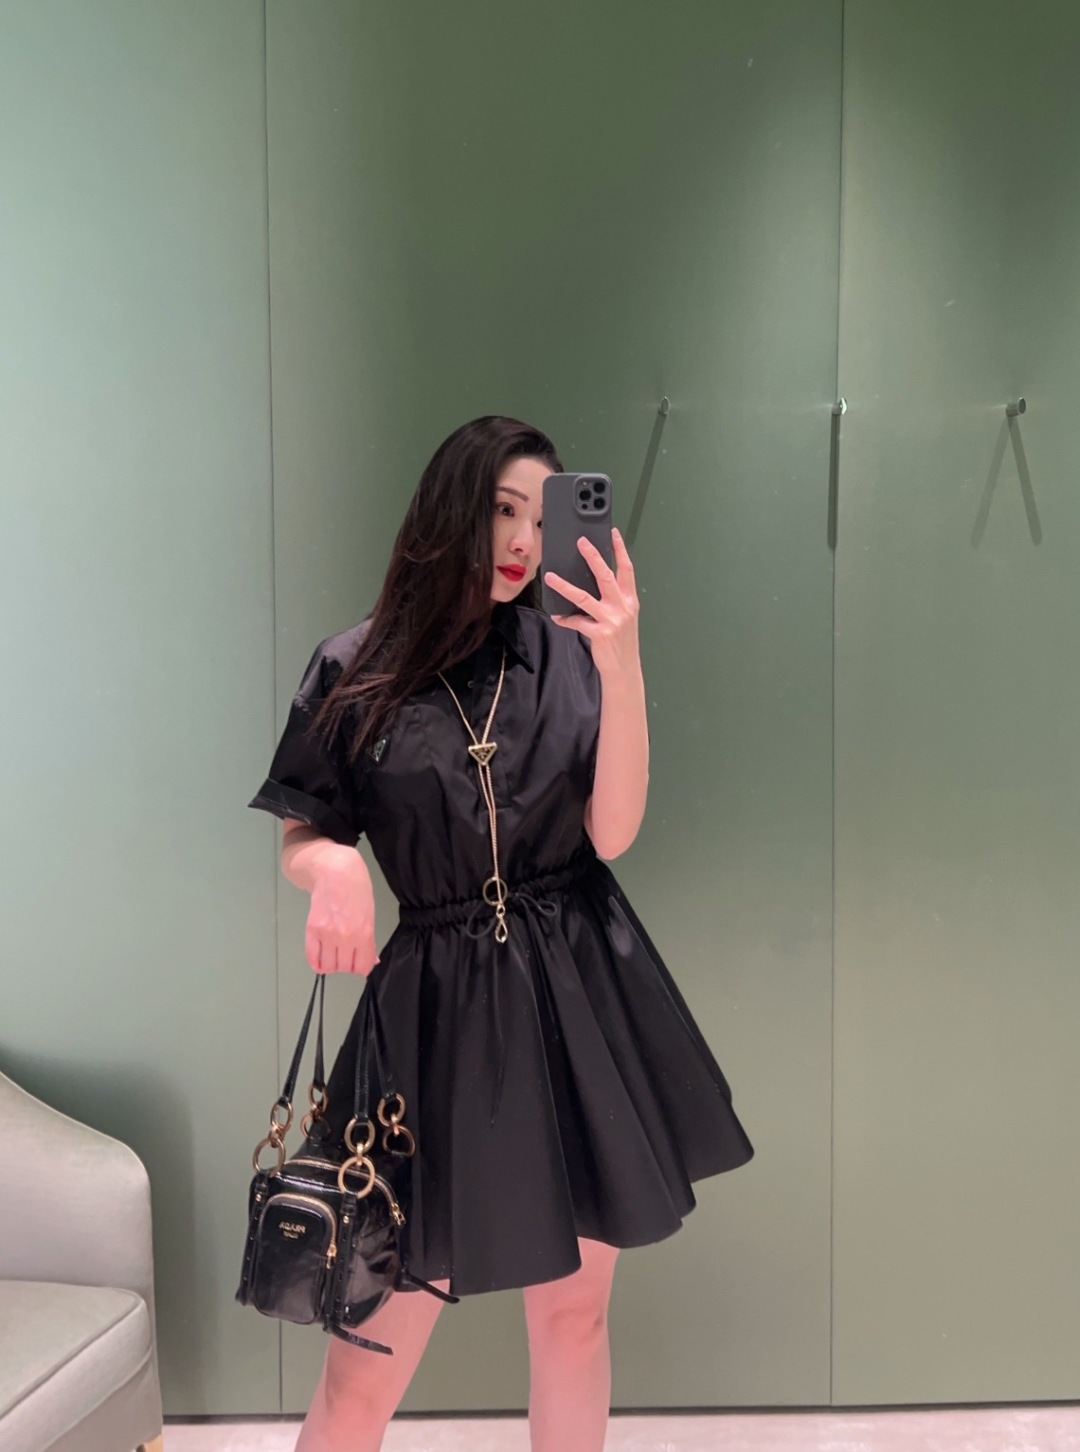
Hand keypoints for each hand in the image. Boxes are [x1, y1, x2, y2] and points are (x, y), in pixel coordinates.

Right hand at [305, 853, 379, 975]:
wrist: (336, 870)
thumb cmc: (357, 888)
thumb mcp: (370, 914)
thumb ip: (369, 940)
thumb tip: (371, 960)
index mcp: (364, 933)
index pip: (363, 966)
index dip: (361, 967)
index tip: (359, 964)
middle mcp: (345, 937)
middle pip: (345, 968)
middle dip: (346, 966)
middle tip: (346, 957)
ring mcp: (327, 934)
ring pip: (329, 967)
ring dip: (331, 965)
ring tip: (333, 955)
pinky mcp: (312, 929)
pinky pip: (312, 957)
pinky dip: (316, 964)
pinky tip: (320, 960)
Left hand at [544, 527, 640, 676]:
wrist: (624, 668)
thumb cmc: (621, 641)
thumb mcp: (624, 616)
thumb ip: (614, 599)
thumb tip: (592, 581)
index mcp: (630, 600)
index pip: (627, 569)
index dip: (620, 550)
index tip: (613, 533)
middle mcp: (623, 607)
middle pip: (606, 576)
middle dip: (593, 557)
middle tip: (581, 542)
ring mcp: (611, 620)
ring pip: (584, 597)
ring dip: (565, 586)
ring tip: (551, 577)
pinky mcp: (599, 633)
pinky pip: (577, 622)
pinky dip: (565, 619)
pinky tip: (557, 616)